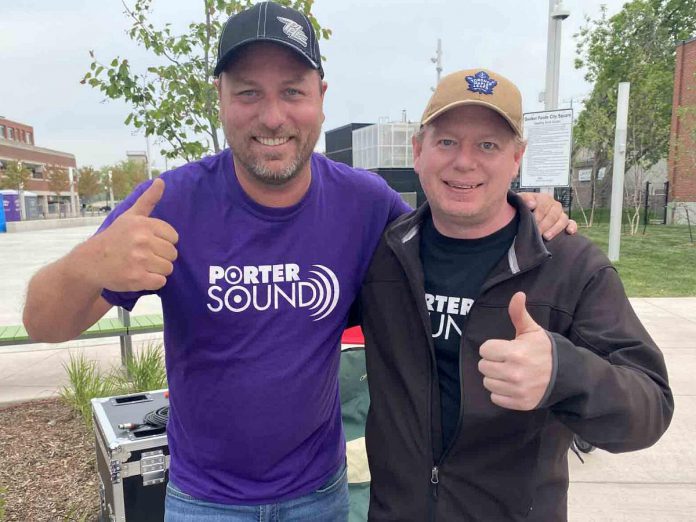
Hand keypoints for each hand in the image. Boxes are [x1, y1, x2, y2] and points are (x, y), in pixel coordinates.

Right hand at [90, 178, 178, 291]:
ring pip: (168, 269)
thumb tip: (161, 181)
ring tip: (141, 265)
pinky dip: (153, 281)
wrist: (90, 261)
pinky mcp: (136, 278)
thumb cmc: (114, 237)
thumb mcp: (130, 216)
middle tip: (144, 256)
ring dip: (157, 270)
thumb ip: (148, 200)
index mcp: (143, 224)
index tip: (149, 243)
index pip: (174, 237)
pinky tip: (139, 276)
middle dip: (161, 257)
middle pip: (173, 254)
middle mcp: (142, 240)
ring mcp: (139, 260)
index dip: (163, 242)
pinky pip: (161, 282)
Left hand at [478, 292, 551, 410]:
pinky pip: (495, 398)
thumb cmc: (544, 350)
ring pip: (487, 383)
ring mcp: (517, 390)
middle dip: (492, 362)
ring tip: (508, 372)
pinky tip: (512, 385)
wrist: (567, 375)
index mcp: (515, 352)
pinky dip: (501, 392)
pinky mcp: (520, 403)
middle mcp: (514, 373)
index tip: (504, 348)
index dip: (492, 347)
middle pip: (483, 366)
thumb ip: (519, 314)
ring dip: (495, 377)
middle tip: (506, 360)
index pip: (484, 350)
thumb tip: (518, 294)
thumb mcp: (532, 330)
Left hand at [518, 192, 576, 239]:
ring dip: (555, 229)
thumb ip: (524, 199)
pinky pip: (572, 223)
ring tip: (546, 237)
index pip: (543, 206)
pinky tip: (569, 232)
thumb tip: (532, 204)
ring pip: (563, 220)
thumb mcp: (519, 201)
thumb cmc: (521, 208)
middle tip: (537, 233)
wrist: (522, 215)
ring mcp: (561, 214)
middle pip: (553, 214)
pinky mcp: (566, 223)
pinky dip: (572, 227)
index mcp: (544, 198)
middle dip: (544, 225)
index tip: (531, 223)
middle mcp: (554, 205)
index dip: (537, 215)